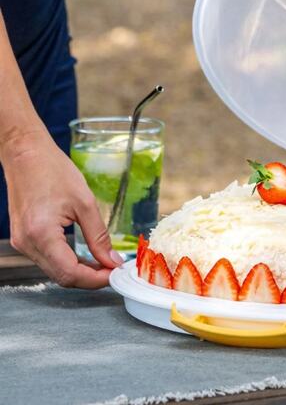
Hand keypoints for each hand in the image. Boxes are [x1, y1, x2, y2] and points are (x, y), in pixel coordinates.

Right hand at [2, 129, 122, 287]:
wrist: (26, 155)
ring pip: (53, 270)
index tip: (115, 273)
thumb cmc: (54, 171)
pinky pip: (47, 259)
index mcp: (42, 234)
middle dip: (90, 278)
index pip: (70, 273)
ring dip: (79, 271)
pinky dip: (67, 261)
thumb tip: (112, 260)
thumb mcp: (85, 203)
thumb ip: (99, 236)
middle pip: (61, 277)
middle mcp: (27, 243)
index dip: (95, 279)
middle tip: (113, 269)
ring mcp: (22, 242)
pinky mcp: (23, 238)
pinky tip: (85, 255)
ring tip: (103, 262)